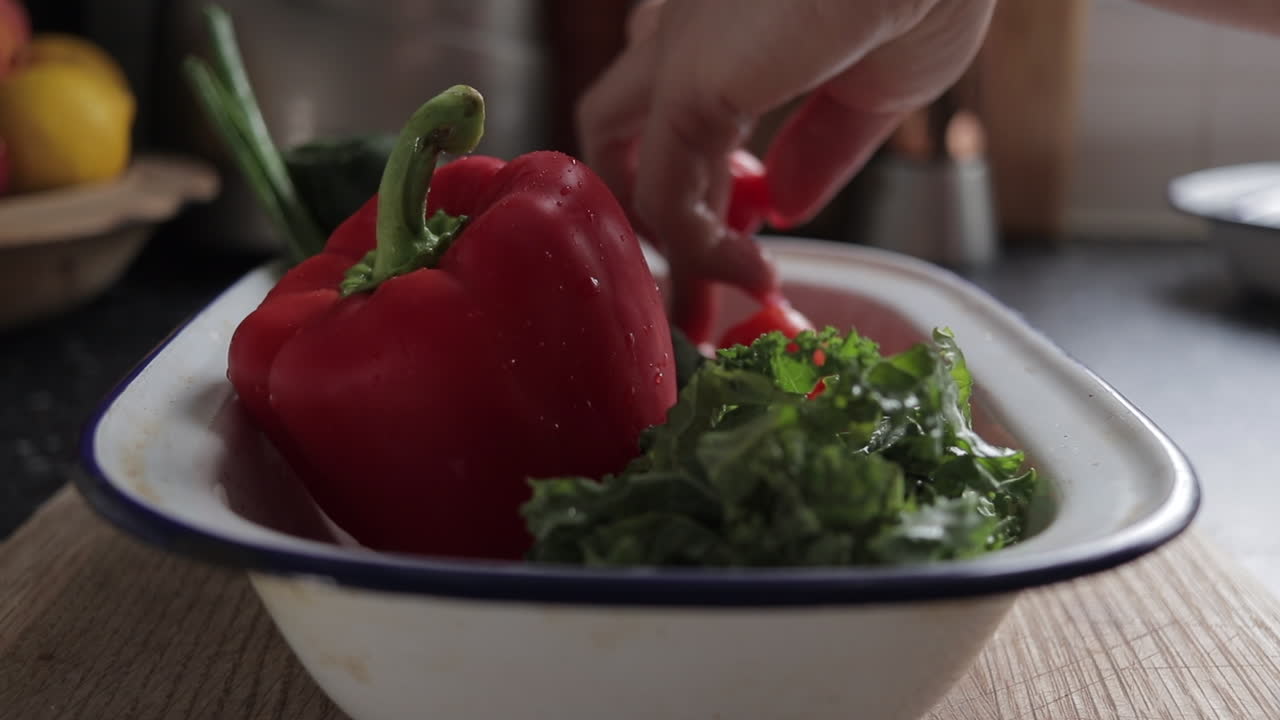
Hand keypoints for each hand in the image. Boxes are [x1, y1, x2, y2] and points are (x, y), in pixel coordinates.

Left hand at [576, 0, 995, 317]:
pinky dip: (699, 252)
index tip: (743, 243)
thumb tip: (785, 206)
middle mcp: (683, 31)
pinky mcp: (686, 86)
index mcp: (725, 27)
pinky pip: (666, 196)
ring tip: (701, 315)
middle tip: (692, 303)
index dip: (702, 186)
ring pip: (623, 167)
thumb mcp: (875, 90)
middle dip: (657, 229)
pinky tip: (753, 276)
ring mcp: (675, 53)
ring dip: (663, 253)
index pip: (673, 113)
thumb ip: (820, 149)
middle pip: (631, 143)